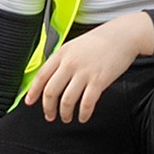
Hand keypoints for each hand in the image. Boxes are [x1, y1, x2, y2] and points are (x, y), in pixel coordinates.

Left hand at [25, 12, 152, 122]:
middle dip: (48, 108)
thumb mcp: (75, 45)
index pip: (41, 76)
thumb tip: (52, 78)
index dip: (33, 92)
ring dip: (65, 114)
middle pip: (50, 92)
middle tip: (49, 115)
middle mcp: (70, 64)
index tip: (30, 102)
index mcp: (62, 54)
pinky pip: (86, 103)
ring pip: (67, 100)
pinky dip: (83, 114)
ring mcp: (84, 73)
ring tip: (66, 118)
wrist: (123, 35)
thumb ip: (63, 60)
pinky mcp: (99, 81)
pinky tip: (83, 117)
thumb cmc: (101, 40)